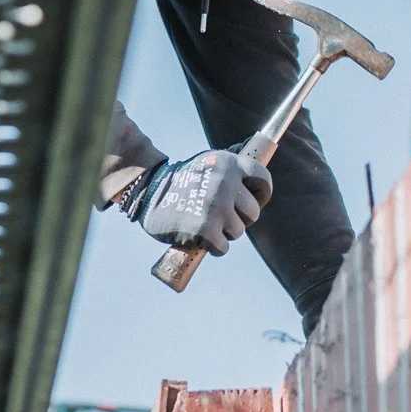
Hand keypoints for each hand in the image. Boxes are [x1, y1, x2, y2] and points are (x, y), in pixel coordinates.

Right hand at [128, 147, 272, 254]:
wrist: (147, 194)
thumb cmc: (180, 182)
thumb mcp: (208, 164)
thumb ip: (231, 171)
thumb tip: (256, 183)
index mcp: (229, 163)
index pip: (263, 179)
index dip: (261, 193)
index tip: (252, 200)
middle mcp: (226, 183)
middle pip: (253, 212)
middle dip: (240, 218)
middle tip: (220, 216)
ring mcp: (216, 206)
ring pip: (238, 231)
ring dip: (225, 233)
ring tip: (206, 225)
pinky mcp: (205, 229)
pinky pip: (223, 247)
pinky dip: (213, 248)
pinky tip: (201, 239)